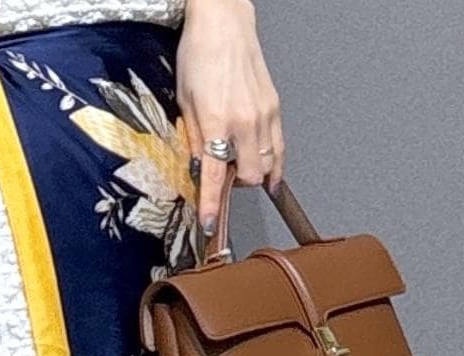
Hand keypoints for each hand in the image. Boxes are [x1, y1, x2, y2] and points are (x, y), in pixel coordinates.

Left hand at [176, 0, 284, 238]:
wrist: (223, 22)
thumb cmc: (199, 55)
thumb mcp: (184, 101)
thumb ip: (193, 139)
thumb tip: (196, 169)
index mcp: (217, 122)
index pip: (214, 176)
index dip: (211, 204)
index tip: (209, 224)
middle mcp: (244, 122)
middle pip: (248, 177)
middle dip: (234, 186)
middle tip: (221, 179)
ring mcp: (263, 115)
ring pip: (267, 165)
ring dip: (253, 175)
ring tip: (239, 170)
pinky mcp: (274, 108)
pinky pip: (279, 148)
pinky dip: (274, 165)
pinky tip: (269, 175)